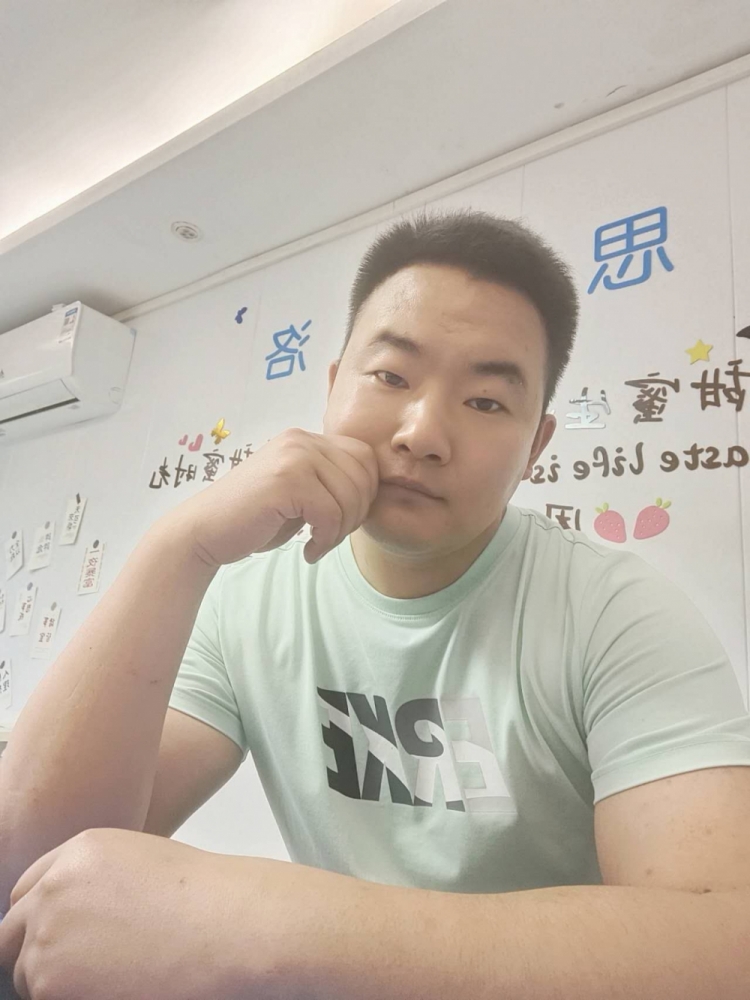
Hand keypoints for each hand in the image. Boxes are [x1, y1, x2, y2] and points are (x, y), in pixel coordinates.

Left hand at [0, 828, 253, 999]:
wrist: (226, 925)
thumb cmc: (203, 899)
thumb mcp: (139, 863)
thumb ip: (91, 882)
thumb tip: (75, 916)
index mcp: (76, 854)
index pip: (25, 891)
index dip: (39, 918)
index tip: (56, 937)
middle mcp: (52, 891)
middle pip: (10, 933)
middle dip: (32, 951)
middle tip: (72, 970)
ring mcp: (47, 939)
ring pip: (26, 976)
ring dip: (54, 983)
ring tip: (110, 978)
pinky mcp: (50, 985)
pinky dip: (70, 999)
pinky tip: (114, 990)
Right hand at [168, 427, 379, 567]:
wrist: (203, 531)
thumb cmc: (253, 520)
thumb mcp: (298, 493)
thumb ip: (328, 483)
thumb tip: (373, 491)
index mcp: (305, 439)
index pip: (363, 457)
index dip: (365, 493)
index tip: (344, 521)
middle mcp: (300, 440)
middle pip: (363, 474)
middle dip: (357, 514)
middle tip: (332, 537)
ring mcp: (293, 456)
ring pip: (350, 496)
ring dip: (341, 530)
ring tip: (319, 544)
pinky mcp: (287, 480)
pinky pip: (330, 512)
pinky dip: (326, 539)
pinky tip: (308, 551)